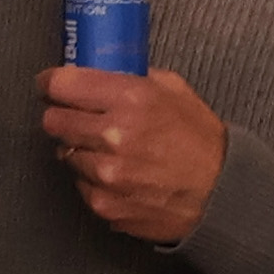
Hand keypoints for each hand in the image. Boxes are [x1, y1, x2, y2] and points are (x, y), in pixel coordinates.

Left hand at [40, 67, 225, 249]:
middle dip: (62, 116)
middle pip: (52, 120)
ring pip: (64, 153)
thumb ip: (133, 77)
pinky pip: (79, 184)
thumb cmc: (201, 141)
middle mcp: (113, 134)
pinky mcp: (104, 203)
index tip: (50, 85)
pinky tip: (119, 175)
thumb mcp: (174, 91)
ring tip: (110, 151)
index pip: (62, 84)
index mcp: (130, 98)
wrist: (223, 194)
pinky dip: (92, 179)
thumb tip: (99, 71)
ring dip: (79, 149)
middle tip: (78, 118)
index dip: (51, 83)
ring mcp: (106, 172)